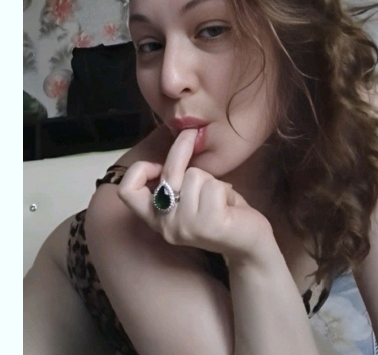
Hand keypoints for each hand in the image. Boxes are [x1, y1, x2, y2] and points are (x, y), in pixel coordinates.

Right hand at [118, 129, 273, 262]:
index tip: (158, 165)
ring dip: (211, 181)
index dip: (138, 171)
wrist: (249, 244)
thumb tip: (180, 142)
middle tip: (191, 134)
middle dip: (181, 147)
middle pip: (168, 173)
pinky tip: (229, 207)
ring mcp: (186, 226)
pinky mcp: (208, 224)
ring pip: (195, 175)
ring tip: (219, 198)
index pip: (127, 192)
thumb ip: (179, 179)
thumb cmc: (220, 213)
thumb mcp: (191, 195)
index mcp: (158, 219)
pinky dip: (224, 189)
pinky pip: (213, 185)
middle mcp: (167, 225)